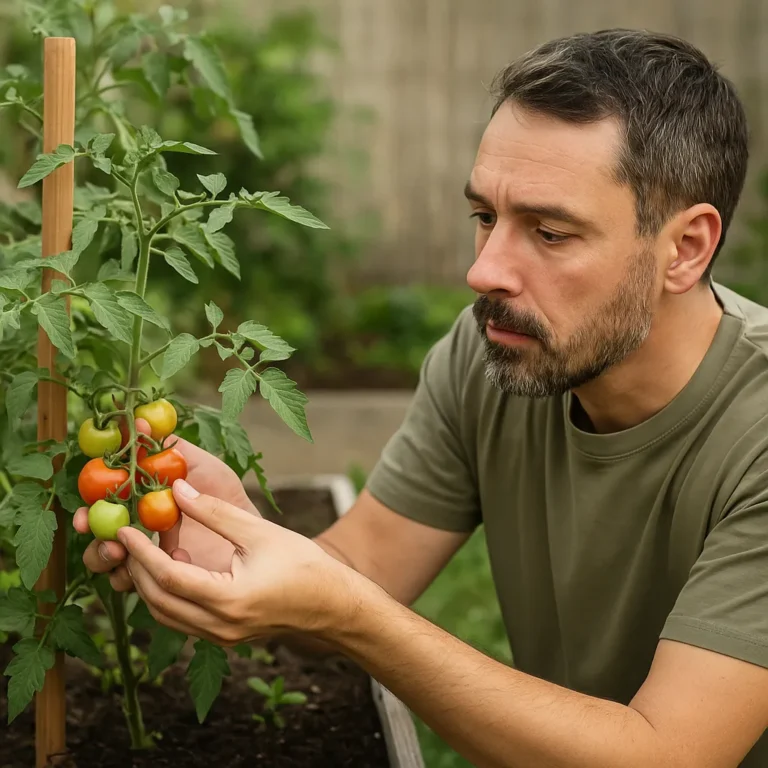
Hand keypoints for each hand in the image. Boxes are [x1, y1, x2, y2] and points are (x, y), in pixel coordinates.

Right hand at [73, 419, 259, 590]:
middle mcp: (137, 528)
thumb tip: (140, 420)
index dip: (87, 507)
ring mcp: (148, 555)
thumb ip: (170, 448)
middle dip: (93, 541)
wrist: (252, 530)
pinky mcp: (163, 577)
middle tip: (105, 541)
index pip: (101, 504)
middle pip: (99, 537)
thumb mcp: (201, 465)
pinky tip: (160, 567)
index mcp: (138, 500)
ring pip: (111, 563)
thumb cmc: (226, 493)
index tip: (83, 511)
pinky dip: (136, 579)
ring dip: (106, 561)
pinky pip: (137, 584)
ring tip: (121, 555)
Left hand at [118, 479, 360, 645]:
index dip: (141, 551)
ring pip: (166, 614)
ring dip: (150, 584)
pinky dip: (169, 595)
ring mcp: (221, 637)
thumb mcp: (259, 532)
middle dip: (137, 568)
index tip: (124, 528)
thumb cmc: (304, 565)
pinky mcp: (225, 636)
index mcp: (228, 600)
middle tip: (128, 537)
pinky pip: (183, 619)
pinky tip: (175, 569)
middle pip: (158, 601)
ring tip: (147, 551)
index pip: (167, 576)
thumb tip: (177, 488)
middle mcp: (218, 626)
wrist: (333, 605)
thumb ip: (216, 512)